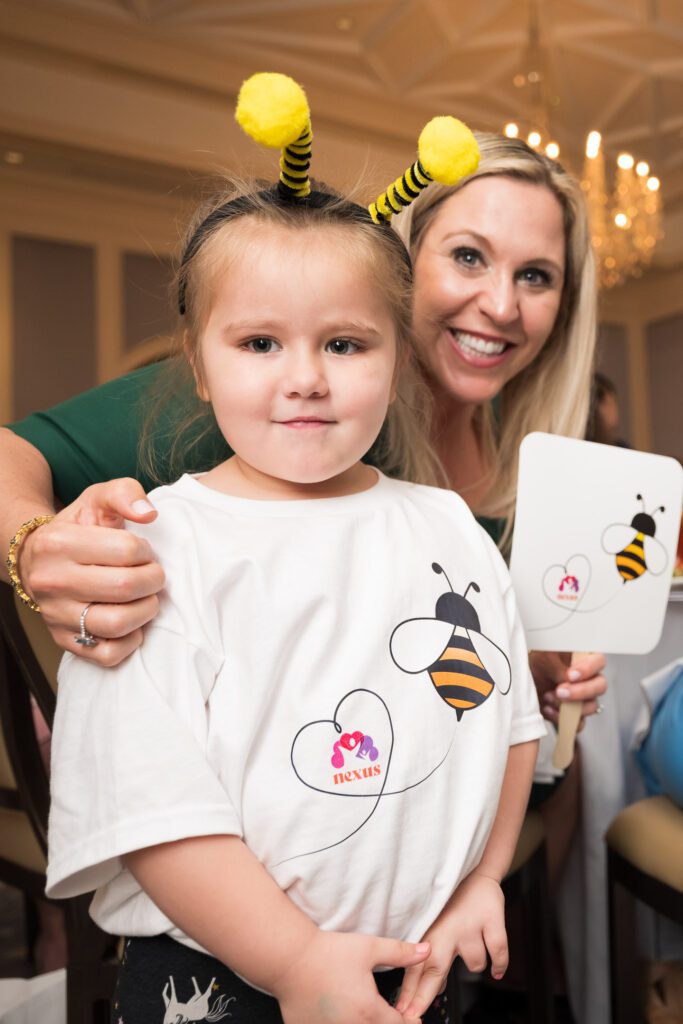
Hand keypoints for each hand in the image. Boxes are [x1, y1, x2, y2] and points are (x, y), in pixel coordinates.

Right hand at [19, 478, 163, 665]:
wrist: (38, 559)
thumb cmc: (77, 528)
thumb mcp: (95, 500)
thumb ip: (124, 493)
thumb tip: (148, 514)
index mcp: (59, 543)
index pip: (126, 550)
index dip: (146, 551)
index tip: (143, 551)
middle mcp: (52, 581)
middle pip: (125, 587)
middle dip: (154, 580)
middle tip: (154, 574)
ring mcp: (56, 615)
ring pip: (117, 624)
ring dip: (146, 611)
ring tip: (147, 597)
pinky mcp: (64, 641)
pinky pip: (108, 655)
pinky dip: (130, 641)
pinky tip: (132, 622)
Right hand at [275, 930, 429, 1023]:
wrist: (289, 959)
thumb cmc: (326, 953)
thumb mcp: (369, 948)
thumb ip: (401, 952)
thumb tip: (426, 951)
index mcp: (369, 1011)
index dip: (409, 1021)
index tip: (411, 1018)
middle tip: (390, 1016)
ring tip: (364, 1012)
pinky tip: (339, 1014)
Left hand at [395, 872, 506, 1019]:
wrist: (475, 871)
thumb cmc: (454, 905)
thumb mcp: (441, 928)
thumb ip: (436, 959)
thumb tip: (437, 991)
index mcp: (431, 931)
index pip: (416, 966)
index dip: (408, 992)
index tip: (401, 1013)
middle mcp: (446, 929)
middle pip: (432, 967)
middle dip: (422, 994)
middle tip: (413, 1015)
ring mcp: (469, 924)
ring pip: (474, 964)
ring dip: (476, 962)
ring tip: (474, 944)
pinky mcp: (491, 919)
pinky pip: (498, 953)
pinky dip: (499, 965)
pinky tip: (496, 971)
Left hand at [529, 650, 606, 730]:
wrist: (523, 683)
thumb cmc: (534, 664)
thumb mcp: (542, 658)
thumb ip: (558, 666)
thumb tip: (567, 679)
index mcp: (583, 658)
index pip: (599, 661)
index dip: (588, 669)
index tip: (570, 675)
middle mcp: (587, 678)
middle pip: (600, 686)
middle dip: (581, 691)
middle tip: (560, 691)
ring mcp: (583, 698)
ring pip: (592, 706)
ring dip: (570, 706)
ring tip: (548, 697)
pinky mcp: (574, 715)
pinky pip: (579, 723)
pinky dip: (563, 719)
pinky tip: (548, 709)